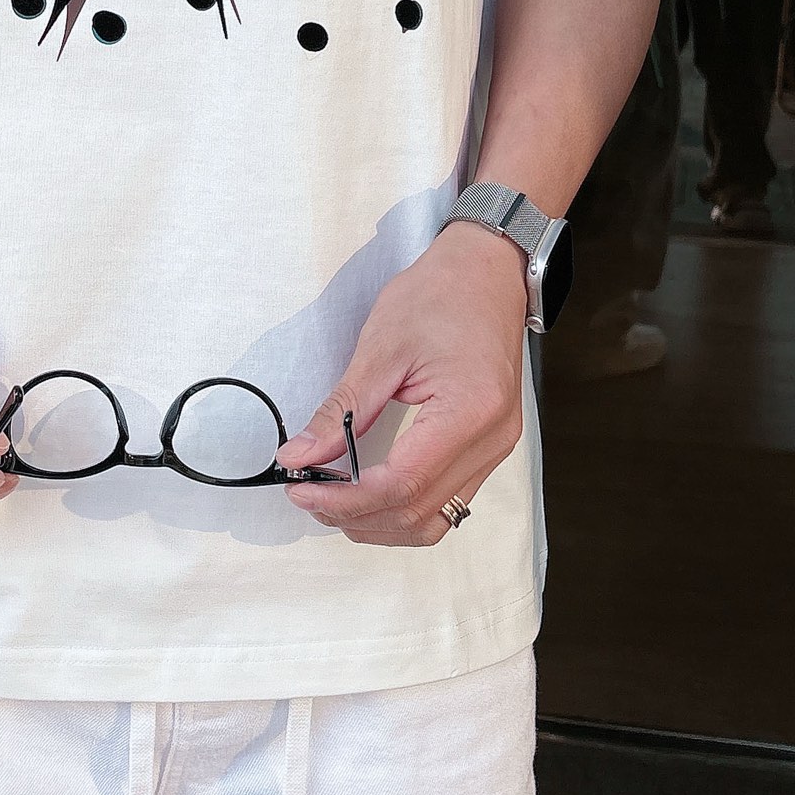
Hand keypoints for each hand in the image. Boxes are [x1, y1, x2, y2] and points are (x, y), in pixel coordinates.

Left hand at [275, 222, 527, 545]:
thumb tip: (298, 456)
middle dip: (354, 515)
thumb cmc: (441, 296)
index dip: (345, 498)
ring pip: (433, 522)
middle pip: (416, 513)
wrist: (487, 273)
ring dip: (377, 522)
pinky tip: (366, 491)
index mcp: (468, 411)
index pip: (401, 484)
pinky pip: (445, 502)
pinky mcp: (487, 449)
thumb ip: (339, 409)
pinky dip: (401, 508)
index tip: (301, 489)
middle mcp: (491, 441)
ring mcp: (495, 449)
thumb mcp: (381, 347)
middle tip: (306, 494)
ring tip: (331, 497)